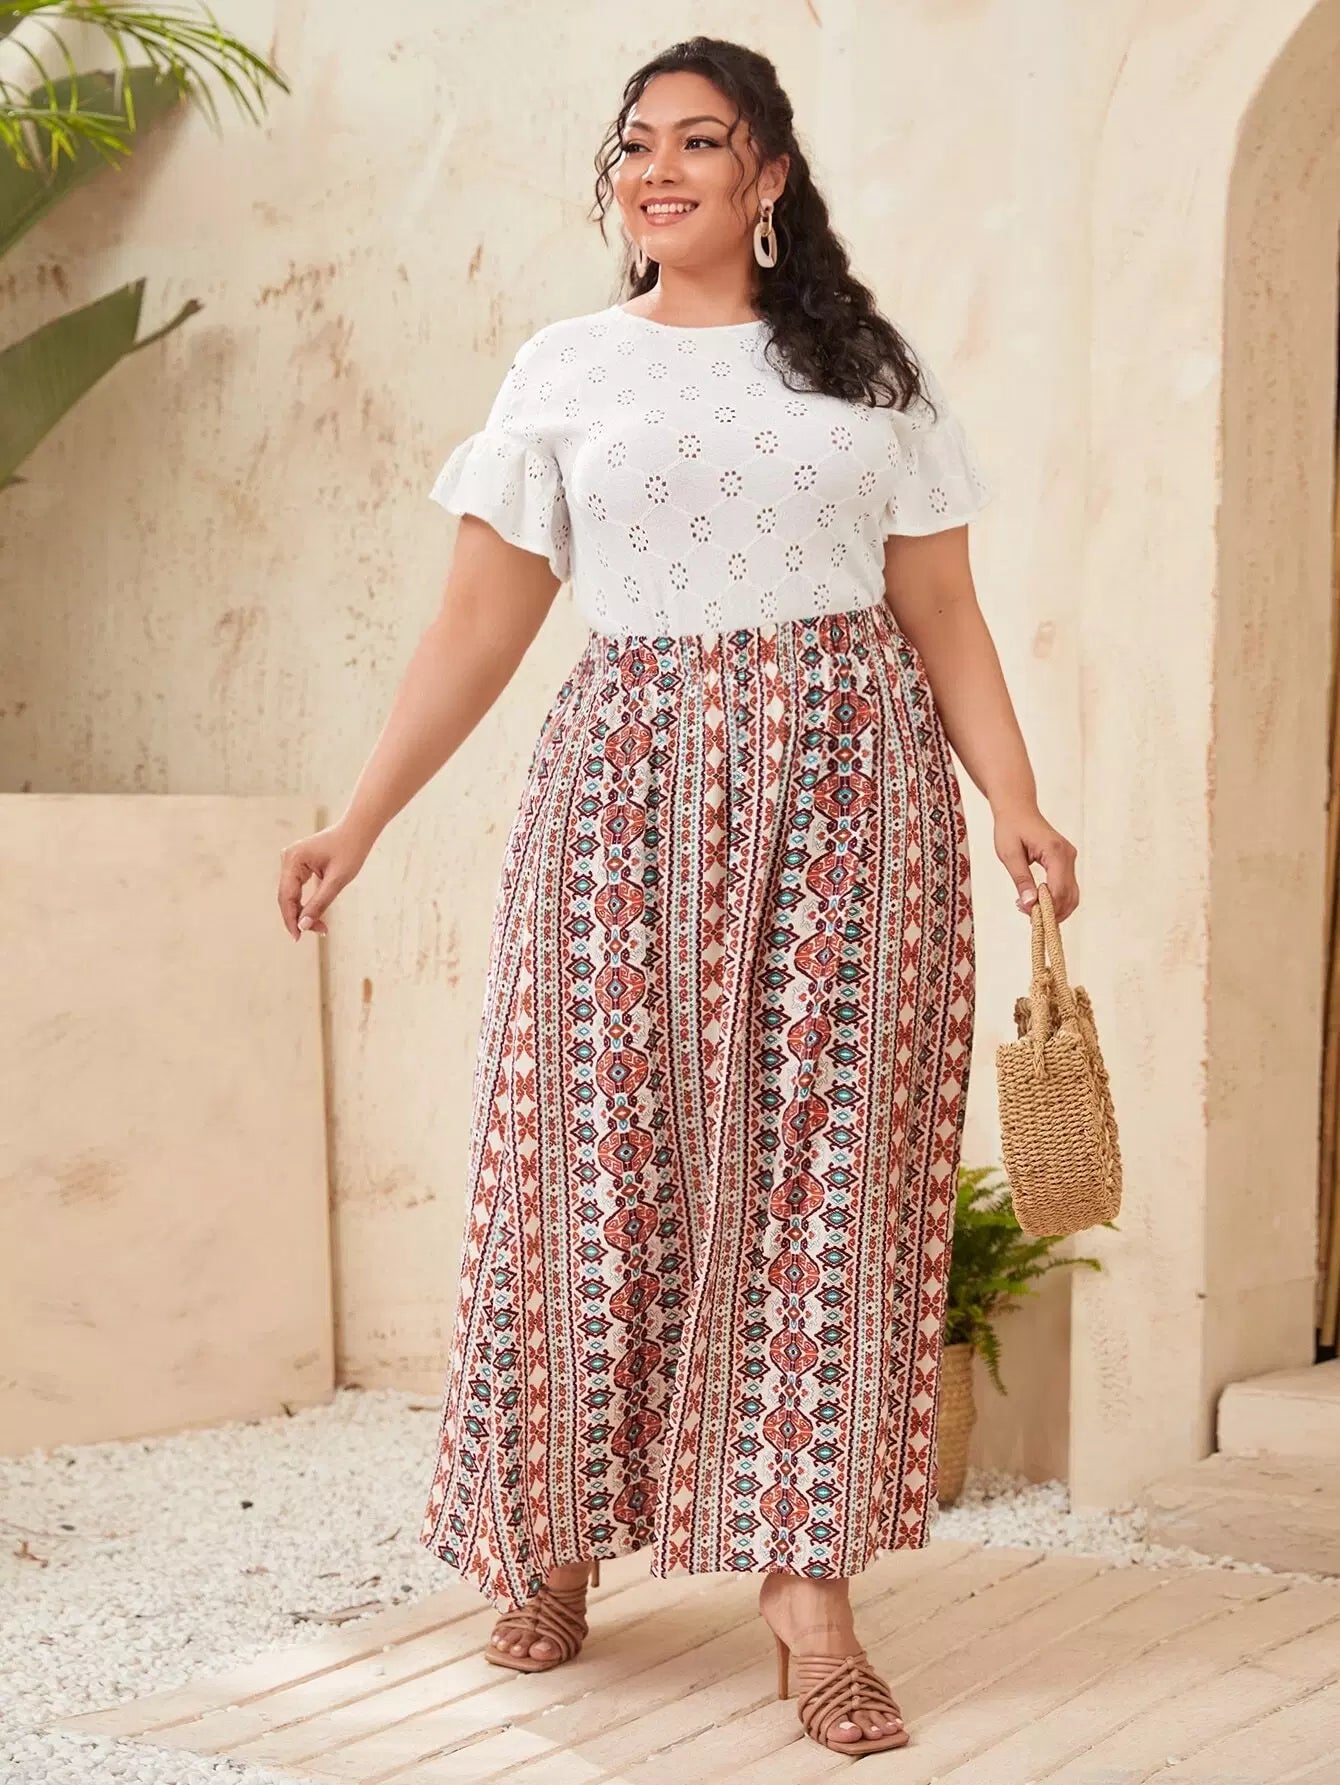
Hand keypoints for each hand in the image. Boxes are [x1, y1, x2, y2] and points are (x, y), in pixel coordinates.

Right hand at [276, 820, 372, 939]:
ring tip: (321, 928)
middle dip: (299, 918)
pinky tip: (315, 916)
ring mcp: (291, 861)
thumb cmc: (351, 851)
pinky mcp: (298, 865)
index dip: (291, 919)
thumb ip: (319, 903)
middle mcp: (287, 858)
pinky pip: (297, 889)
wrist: (358, 830)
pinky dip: (305, 903)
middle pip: (287, 897)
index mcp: (293, 859)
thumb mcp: (337, 880)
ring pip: (291, 895)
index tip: (299, 938)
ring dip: (302, 912)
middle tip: (319, 932)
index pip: (286, 896)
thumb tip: (303, 925)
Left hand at [992, 803, 1078, 920]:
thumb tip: (1029, 903)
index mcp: (1055, 852)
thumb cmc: (1011, 828)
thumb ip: (1021, 879)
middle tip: (1027, 915)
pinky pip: (1067, 887)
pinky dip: (1056, 900)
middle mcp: (1068, 855)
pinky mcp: (1067, 862)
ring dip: (1055, 908)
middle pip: (1068, 895)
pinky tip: (1038, 902)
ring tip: (1030, 910)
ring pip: (1071, 895)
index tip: (1026, 914)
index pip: (1058, 890)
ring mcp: (1070, 858)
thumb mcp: (1009, 855)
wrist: (1018, 810)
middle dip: (1050, 911)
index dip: (1045, 907)